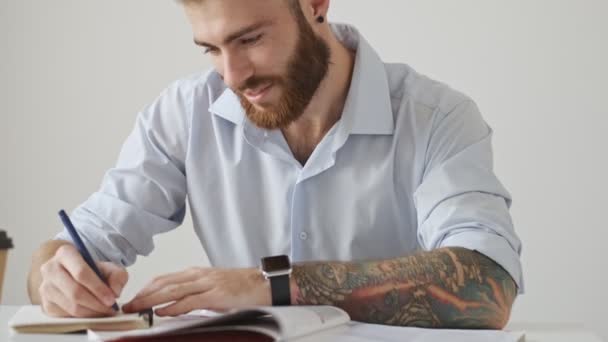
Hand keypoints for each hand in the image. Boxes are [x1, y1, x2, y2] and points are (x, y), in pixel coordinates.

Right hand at [38, 244, 128, 316]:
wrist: (76, 275)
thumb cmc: (94, 270)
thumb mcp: (110, 267)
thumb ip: (117, 276)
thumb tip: (115, 291)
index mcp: (65, 253)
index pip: (81, 273)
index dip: (98, 288)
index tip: (112, 298)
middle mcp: (50, 268)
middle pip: (75, 291)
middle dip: (96, 303)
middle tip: (110, 308)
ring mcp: (45, 287)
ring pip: (71, 306)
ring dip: (91, 312)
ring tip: (105, 311)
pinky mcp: (46, 304)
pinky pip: (66, 315)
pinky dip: (83, 317)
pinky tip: (94, 313)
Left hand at [122, 267, 270, 315]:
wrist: (263, 283)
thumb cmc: (240, 287)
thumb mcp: (212, 288)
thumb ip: (194, 295)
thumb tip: (174, 307)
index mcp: (196, 273)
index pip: (163, 278)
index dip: (145, 288)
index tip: (133, 299)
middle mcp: (198, 275)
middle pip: (163, 283)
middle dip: (142, 295)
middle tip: (127, 306)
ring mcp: (206, 283)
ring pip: (172, 290)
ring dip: (151, 300)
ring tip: (137, 309)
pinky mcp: (215, 295)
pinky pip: (190, 300)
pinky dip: (173, 306)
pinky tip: (163, 311)